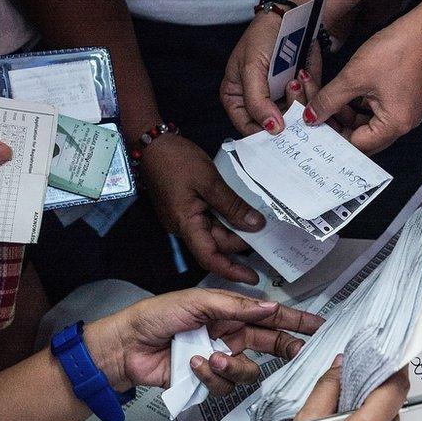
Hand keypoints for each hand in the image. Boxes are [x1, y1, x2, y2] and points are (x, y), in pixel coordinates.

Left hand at [83, 288, 323, 393]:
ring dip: (233, 366)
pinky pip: (224, 386)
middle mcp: (231, 336)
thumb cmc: (156, 316)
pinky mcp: (207, 381)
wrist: (126, 346)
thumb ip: (235, 306)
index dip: (296, 321)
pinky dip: (210, 376)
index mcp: (231, 314)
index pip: (272, 316)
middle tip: (300, 354)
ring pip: (249, 371)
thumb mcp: (197, 302)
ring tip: (212, 358)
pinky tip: (193, 365)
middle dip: (287, 350)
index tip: (320, 326)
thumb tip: (268, 306)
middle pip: (271, 345)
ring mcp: (220, 359)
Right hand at [141, 135, 265, 283]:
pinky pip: (211, 220)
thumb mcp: (210, 181)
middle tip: (269, 240)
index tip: (253, 278)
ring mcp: (185, 217)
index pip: (210, 257)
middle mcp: (184, 226)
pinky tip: (244, 214)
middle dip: (241, 245)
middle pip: (216, 244)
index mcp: (186, 224)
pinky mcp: (188, 207)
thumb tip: (257, 226)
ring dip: (236, 232)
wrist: (152, 142)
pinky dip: (228, 219)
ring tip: (261, 227)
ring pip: (215, 232)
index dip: (231, 271)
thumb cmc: (177, 161)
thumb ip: (233, 206)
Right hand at [221, 8, 322, 135]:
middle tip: (292, 88)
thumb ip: (257, 101)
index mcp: (237, 98)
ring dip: (301, 97)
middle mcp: (259, 102)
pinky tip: (305, 71)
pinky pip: (310, 102)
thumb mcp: (252, 69)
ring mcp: (281, 99)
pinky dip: (311, 88)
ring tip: (298, 76)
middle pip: (275, 126)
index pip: (247, 128)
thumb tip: (270, 129)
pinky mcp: (300, 93)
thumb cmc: (263, 37)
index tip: (279, 129)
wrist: (290, 17)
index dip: (263, 133)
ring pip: (296, 117)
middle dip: (288, 111)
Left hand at [303, 13, 421, 153]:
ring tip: (326, 96)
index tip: (314, 124)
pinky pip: (374, 112)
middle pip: (361, 137)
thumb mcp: (353, 77)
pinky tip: (342, 92)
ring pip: (365, 123)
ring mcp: (403, 114)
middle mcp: (402, 125)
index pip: (357, 144)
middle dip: (337, 124)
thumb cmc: (394, 51)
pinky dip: (356, 104)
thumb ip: (329, 100)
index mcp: (394, 125)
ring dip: (344, 112)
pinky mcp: (401, 101)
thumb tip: (310, 117)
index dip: (333, 135)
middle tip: (316, 111)